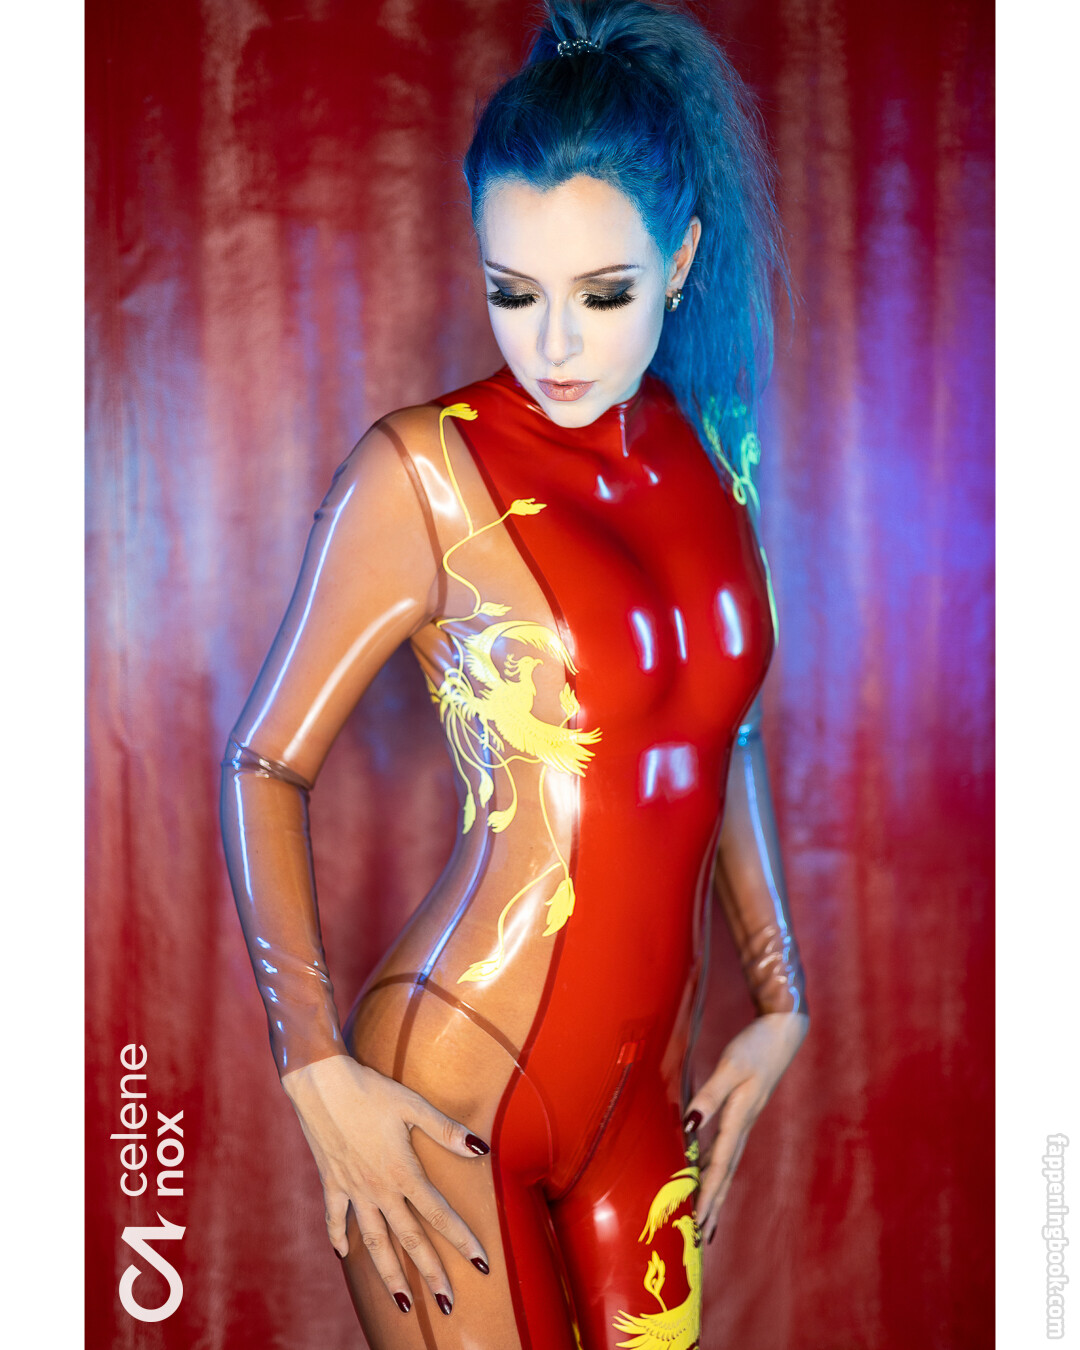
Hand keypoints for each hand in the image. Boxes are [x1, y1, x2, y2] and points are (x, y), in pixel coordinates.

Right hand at [280, 1054, 491, 1316]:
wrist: (320, 1084)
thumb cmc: (370, 1090)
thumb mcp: (412, 1105)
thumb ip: (446, 1130)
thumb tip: (481, 1148)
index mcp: (402, 1172)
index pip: (439, 1215)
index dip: (462, 1240)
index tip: (482, 1264)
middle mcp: (378, 1189)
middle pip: (409, 1240)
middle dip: (431, 1273)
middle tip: (448, 1304)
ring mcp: (352, 1189)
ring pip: (373, 1242)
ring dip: (389, 1274)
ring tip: (403, 1303)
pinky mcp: (331, 1182)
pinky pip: (335, 1218)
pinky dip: (339, 1238)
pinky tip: (344, 1255)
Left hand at [682, 1011, 808, 1240]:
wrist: (783, 1029)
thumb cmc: (757, 1045)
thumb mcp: (732, 1067)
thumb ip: (710, 1095)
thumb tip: (691, 1125)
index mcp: (740, 1117)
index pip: (719, 1164)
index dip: (708, 1193)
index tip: (699, 1221)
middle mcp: (744, 1124)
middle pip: (726, 1172)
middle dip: (714, 1204)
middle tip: (702, 1236)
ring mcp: (745, 1118)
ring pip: (727, 1162)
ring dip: (716, 1190)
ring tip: (707, 1216)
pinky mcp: (744, 1110)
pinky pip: (728, 1147)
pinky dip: (718, 1166)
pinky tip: (710, 1171)